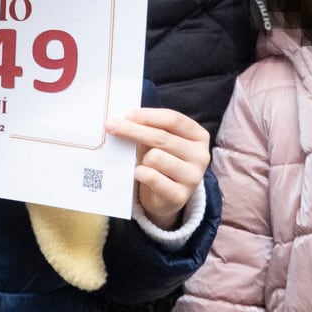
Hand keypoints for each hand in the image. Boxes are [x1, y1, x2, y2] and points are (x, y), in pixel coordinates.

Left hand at [107, 107, 210, 225]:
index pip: (173, 120)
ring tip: (143, 163)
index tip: (127, 114)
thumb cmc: (161, 161)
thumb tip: (123, 119)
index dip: (148, 115)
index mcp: (199, 136)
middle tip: (110, 126)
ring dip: (142, 159)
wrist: (165, 197)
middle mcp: (201, 156)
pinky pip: (152, 178)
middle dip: (132, 130)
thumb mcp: (158, 141)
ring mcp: (193, 177)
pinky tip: (139, 173)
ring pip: (156, 157)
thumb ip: (147, 128)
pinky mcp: (181, 196)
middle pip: (162, 137)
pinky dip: (140, 173)